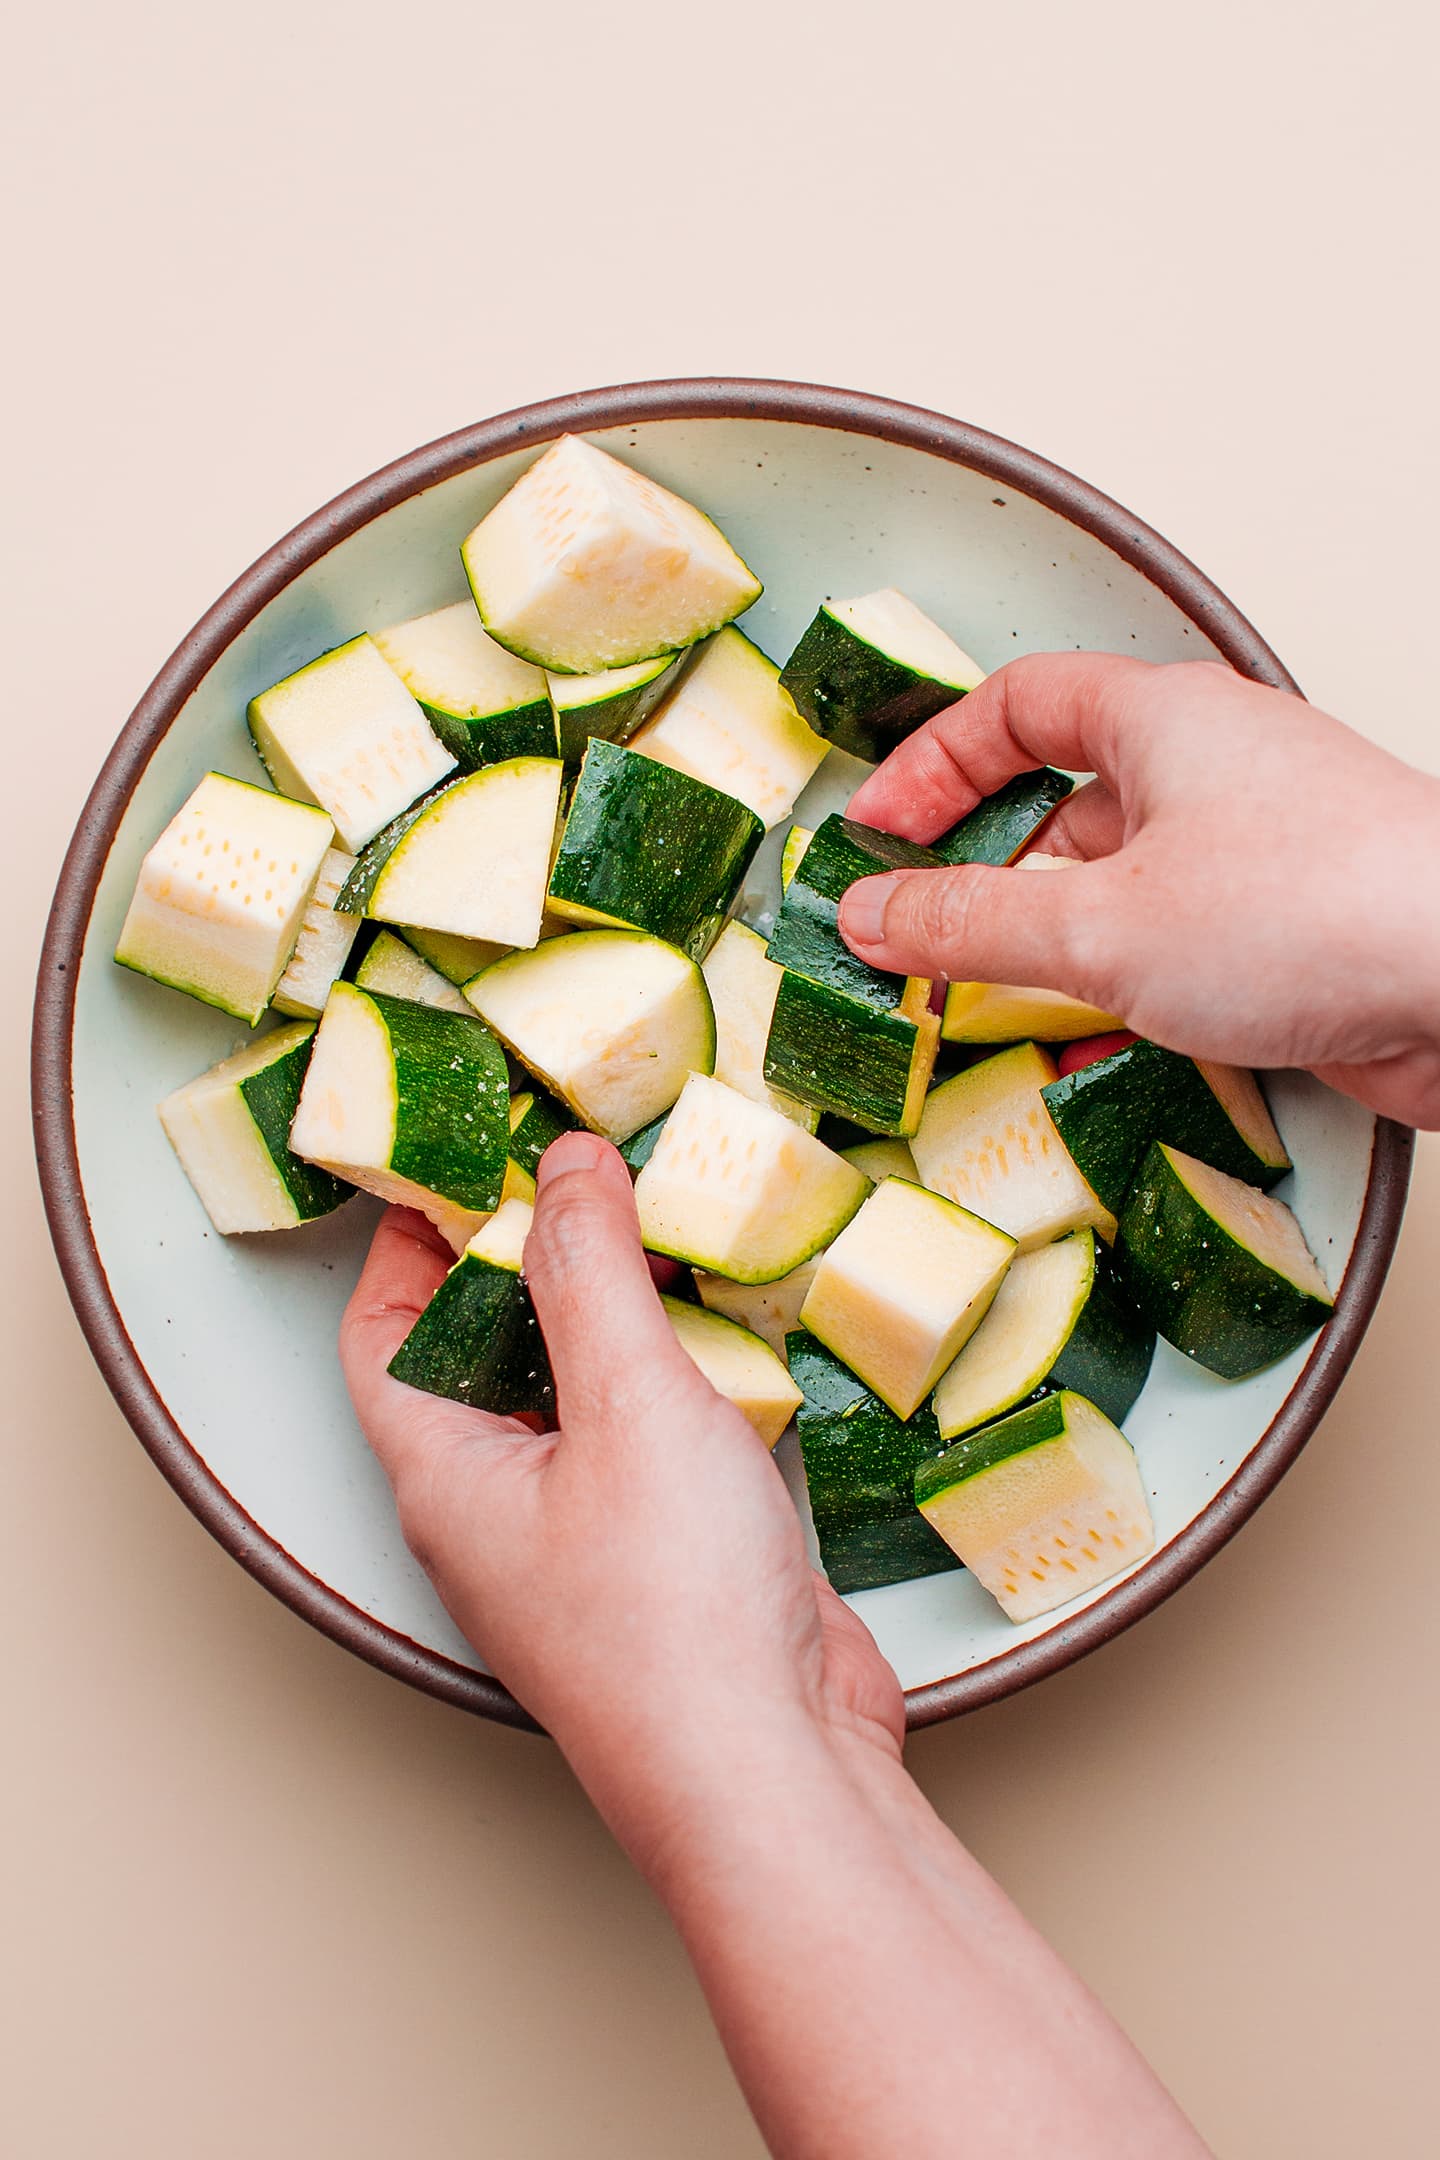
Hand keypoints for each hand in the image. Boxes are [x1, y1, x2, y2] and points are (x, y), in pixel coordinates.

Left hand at [339, 1133, 902, 1856]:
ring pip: (574, 1390)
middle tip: (577, 1164)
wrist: (778, 1774)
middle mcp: (500, 1506)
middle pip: (482, 1351)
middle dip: (525, 1253)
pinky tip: (723, 1320)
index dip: (411, 1235)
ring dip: (607, 1306)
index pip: (383, 1330)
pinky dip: (674, 1365)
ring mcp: (585, 1534)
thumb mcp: (626, 1399)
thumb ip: (590, 1267)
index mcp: (444, 1474)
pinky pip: (650, 1431)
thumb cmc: (673, 1614)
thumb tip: (564, 1163)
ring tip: (654, 1216)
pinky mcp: (668, 1551)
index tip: (465, 1151)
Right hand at [839, 653, 1439, 1126]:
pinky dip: (1114, 989)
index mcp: (1164, 719)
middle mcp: (1212, 773)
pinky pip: (1170, 949)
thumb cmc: (1312, 912)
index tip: (878, 832)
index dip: (934, 762)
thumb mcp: (1097, 924)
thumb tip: (873, 914)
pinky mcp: (1289, 936)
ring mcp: (1255, 856)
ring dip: (1044, 944)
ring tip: (982, 1002)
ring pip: (1115, 886)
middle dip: (979, 872)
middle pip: (1059, 801)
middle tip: (914, 934)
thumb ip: (969, 923)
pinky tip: (1084, 1045)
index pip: (1018, 704)